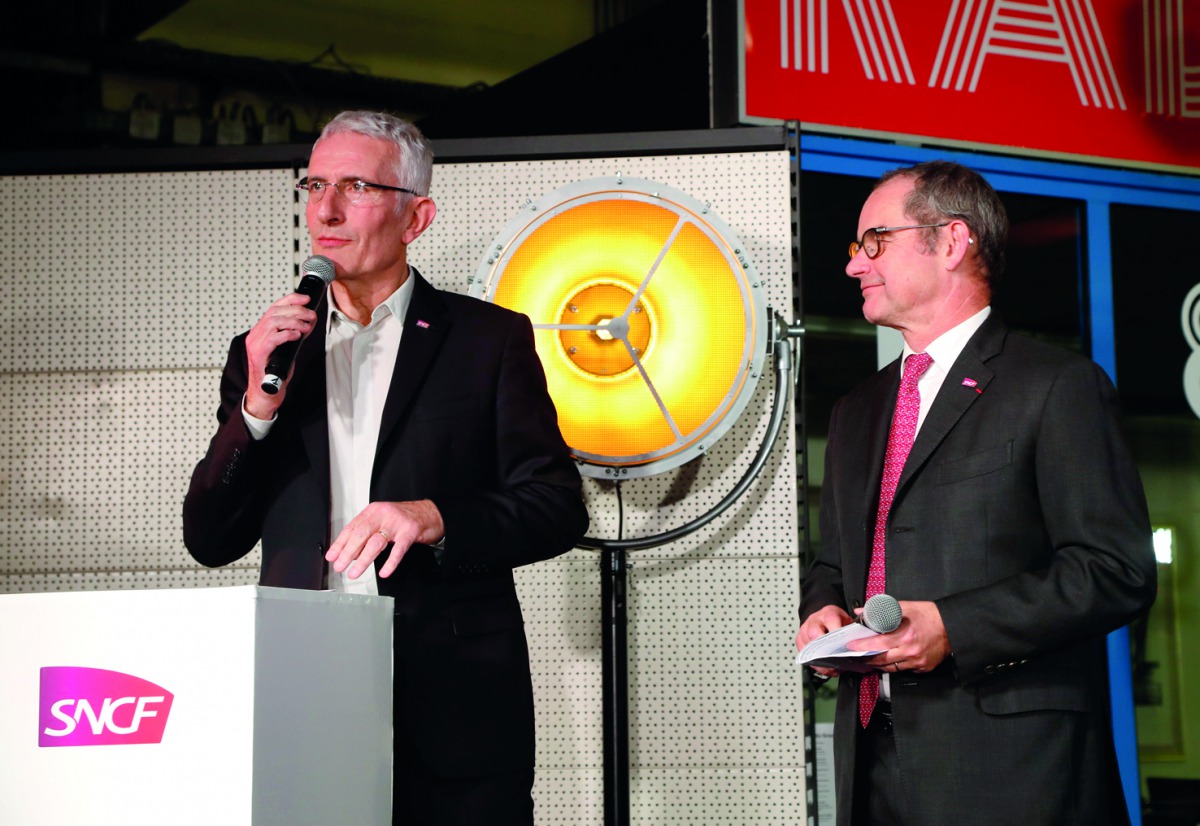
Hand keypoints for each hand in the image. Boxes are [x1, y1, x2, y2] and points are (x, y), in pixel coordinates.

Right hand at [243, 292, 319, 418]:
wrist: (265, 392)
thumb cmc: (275, 372)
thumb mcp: (286, 348)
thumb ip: (292, 334)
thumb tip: (308, 321)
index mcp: (260, 331)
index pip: (274, 307)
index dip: (291, 299)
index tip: (306, 299)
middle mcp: (255, 335)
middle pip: (275, 312)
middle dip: (296, 310)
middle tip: (311, 315)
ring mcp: (255, 344)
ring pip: (273, 322)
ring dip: (294, 321)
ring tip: (306, 327)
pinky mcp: (259, 355)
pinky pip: (273, 338)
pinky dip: (287, 334)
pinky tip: (297, 336)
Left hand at [326, 500, 444, 579]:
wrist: (432, 512)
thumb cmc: (405, 518)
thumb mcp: (383, 521)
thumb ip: (367, 535)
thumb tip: (352, 553)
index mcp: (373, 511)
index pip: (352, 528)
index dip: (340, 543)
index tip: (332, 556)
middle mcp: (383, 514)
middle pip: (361, 534)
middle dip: (347, 552)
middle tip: (340, 566)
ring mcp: (397, 523)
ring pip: (376, 542)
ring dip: (363, 560)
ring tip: (354, 572)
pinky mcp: (410, 531)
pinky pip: (398, 549)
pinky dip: (390, 562)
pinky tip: (384, 571)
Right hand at [796, 604, 854, 678]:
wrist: (824, 618)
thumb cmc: (837, 622)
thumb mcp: (848, 622)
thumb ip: (851, 633)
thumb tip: (857, 648)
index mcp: (828, 613)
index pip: (830, 619)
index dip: (835, 631)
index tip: (843, 643)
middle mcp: (814, 620)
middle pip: (814, 633)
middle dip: (824, 648)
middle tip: (835, 659)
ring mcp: (805, 629)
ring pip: (808, 645)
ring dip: (820, 659)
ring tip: (832, 667)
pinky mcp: (799, 639)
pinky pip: (803, 653)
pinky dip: (814, 662)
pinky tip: (824, 667)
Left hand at [853, 600, 950, 673]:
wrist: (951, 626)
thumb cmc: (927, 615)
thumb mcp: (904, 607)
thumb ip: (881, 610)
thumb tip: (861, 611)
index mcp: (904, 635)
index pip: (876, 644)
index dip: (861, 646)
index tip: (850, 646)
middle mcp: (910, 651)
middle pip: (881, 660)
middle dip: (866, 659)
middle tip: (855, 655)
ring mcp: (917, 662)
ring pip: (891, 668)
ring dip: (878, 664)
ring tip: (868, 659)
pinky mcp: (923, 668)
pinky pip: (904, 670)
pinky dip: (894, 666)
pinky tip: (888, 660)